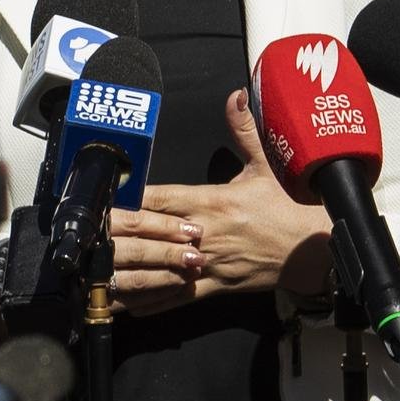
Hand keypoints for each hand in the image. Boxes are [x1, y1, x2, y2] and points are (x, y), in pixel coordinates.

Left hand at [110, 89, 331, 315]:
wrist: (308, 250)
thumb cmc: (280, 206)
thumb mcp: (262, 165)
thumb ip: (242, 129)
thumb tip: (237, 94)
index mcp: (212, 201)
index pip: (164, 197)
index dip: (135, 198)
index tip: (108, 198)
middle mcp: (205, 232)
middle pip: (155, 233)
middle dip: (122, 235)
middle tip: (91, 235)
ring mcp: (207, 263)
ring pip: (161, 270)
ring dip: (130, 273)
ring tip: (98, 275)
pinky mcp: (213, 287)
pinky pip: (177, 298)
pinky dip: (152, 302)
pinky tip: (127, 306)